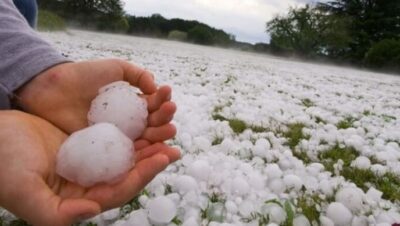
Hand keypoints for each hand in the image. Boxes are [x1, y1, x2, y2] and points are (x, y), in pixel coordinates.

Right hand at [0, 111, 179, 225]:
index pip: (121, 190)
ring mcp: (91, 161)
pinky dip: (132, 127)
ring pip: (127, 153)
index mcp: (81, 198)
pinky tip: (145, 114)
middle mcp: (90, 181)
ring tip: (168, 123)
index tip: (164, 157)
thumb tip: (94, 210)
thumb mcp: (24, 191)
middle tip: (174, 142)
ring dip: (148, 140)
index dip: (144, 175)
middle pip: (130, 171)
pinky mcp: (88, 142)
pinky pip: (116, 135)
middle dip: (154, 157)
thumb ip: (55, 212)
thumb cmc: (3, 166)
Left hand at [16, 59, 176, 141]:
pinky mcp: (106, 148)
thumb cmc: (83, 76)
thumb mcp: (115, 68)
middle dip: (165, 117)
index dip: (162, 99)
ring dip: (161, 134)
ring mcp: (118, 136)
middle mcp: (128, 121)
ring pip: (145, 138)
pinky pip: (127, 151)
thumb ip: (137, 74)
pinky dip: (143, 151)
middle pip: (153, 123)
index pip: (153, 104)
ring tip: (170, 128)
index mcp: (131, 103)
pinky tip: (153, 146)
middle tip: (169, 111)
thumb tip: (155, 86)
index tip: (166, 93)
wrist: (53, 89)